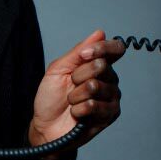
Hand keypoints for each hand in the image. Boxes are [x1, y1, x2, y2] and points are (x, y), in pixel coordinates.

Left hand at [28, 29, 125, 159]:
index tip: (84, 55)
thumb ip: (78, 51)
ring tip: (72, 102)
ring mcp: (111, 97)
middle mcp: (109, 79)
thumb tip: (99, 33)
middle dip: (77, 76)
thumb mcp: (58, 69)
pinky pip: (94, 105)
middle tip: (70, 85)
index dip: (101, 48)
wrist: (45, 126)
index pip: (115, 49)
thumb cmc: (51, 98)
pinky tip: (76, 113)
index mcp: (99, 65)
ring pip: (95, 86)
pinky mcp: (110, 114)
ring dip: (75, 95)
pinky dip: (78, 109)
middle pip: (101, 66)